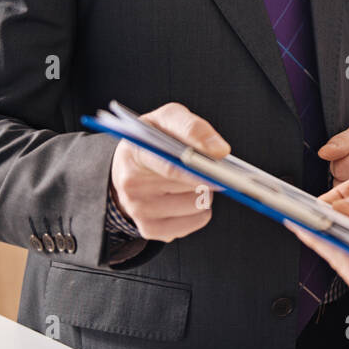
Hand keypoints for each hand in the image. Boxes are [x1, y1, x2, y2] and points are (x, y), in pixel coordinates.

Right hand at [109, 102, 230, 241]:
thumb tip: (220, 151)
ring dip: (205, 193)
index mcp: (136, 153)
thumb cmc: (154, 138)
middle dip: (208, 174)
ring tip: (192, 180)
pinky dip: (200, 212)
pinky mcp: (149, 229)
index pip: (170, 166)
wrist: (127, 166)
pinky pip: (193, 223)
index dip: (199, 168)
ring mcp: (138, 209)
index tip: (221, 161)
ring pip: (197, 205)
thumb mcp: (167, 119)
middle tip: (207, 165)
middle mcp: (132, 184)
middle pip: (190, 186)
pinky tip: (189, 198)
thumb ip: (193, 127)